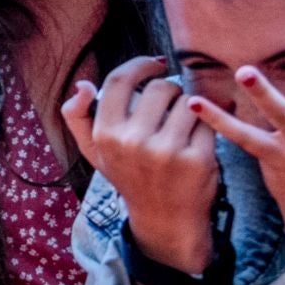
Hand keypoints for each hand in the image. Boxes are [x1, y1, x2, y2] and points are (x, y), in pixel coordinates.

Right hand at [61, 56, 218, 272]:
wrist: (165, 219)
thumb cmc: (129, 176)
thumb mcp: (95, 151)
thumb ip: (77, 117)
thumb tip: (83, 85)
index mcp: (106, 134)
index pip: (120, 80)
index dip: (140, 65)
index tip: (154, 65)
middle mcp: (133, 141)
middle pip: (160, 87)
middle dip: (171, 90)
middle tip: (172, 105)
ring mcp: (166, 151)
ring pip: (187, 102)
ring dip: (190, 106)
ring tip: (185, 122)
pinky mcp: (198, 159)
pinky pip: (207, 122)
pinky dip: (207, 125)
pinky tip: (199, 137)